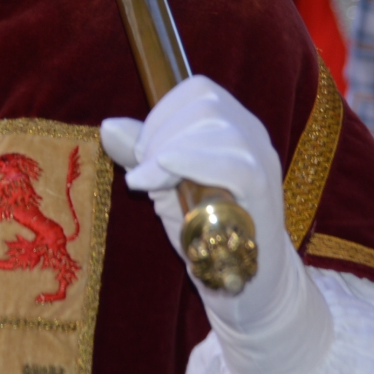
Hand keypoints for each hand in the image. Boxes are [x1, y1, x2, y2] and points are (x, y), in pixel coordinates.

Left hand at [101, 76, 332, 373]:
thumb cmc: (204, 231)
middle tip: (145, 170)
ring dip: (168, 149)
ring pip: (216, 125)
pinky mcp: (263, 191)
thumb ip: (142, 154)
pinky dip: (187, 161)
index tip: (142, 150)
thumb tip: (109, 125)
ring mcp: (263, 160)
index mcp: (234, 125)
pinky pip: (231, 160)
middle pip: (206, 102)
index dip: (163, 111)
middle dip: (161, 131)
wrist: (245, 284)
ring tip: (150, 182)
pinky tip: (160, 179)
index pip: (198, 89)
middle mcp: (253, 135)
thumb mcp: (166, 185)